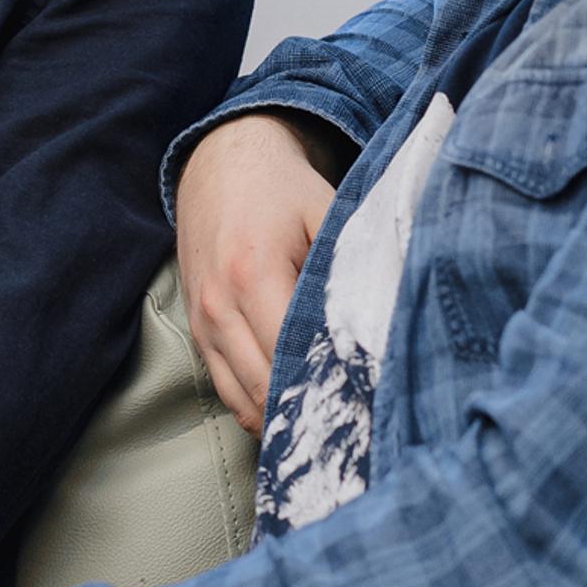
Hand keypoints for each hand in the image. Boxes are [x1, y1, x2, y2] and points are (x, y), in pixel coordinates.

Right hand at [173, 112, 348, 421]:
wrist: (220, 161)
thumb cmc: (281, 188)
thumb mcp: (327, 211)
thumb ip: (354, 263)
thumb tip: (390, 322)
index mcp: (254, 275)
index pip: (293, 357)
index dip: (334, 386)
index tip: (372, 404)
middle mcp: (220, 307)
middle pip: (266, 391)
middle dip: (312, 413)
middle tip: (360, 426)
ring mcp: (203, 322)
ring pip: (242, 401)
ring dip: (282, 418)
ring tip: (328, 425)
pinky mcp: (197, 329)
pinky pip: (226, 389)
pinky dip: (258, 405)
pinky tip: (294, 405)